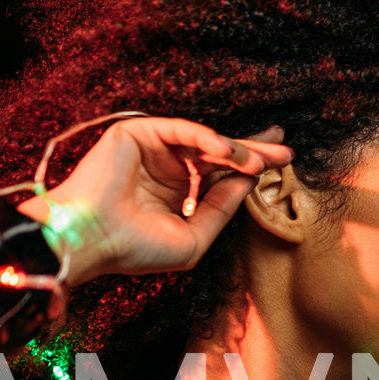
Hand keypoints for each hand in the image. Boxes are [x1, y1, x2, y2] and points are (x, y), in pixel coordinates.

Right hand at [17, 117, 292, 284]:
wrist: (93, 241)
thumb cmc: (136, 249)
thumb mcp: (194, 238)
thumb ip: (221, 210)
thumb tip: (249, 182)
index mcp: (177, 193)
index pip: (220, 174)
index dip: (250, 168)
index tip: (282, 163)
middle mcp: (167, 169)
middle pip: (218, 153)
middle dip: (253, 150)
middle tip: (285, 149)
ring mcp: (152, 150)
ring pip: (204, 141)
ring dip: (236, 149)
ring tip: (261, 161)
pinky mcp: (137, 133)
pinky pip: (180, 130)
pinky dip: (206, 138)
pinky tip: (228, 150)